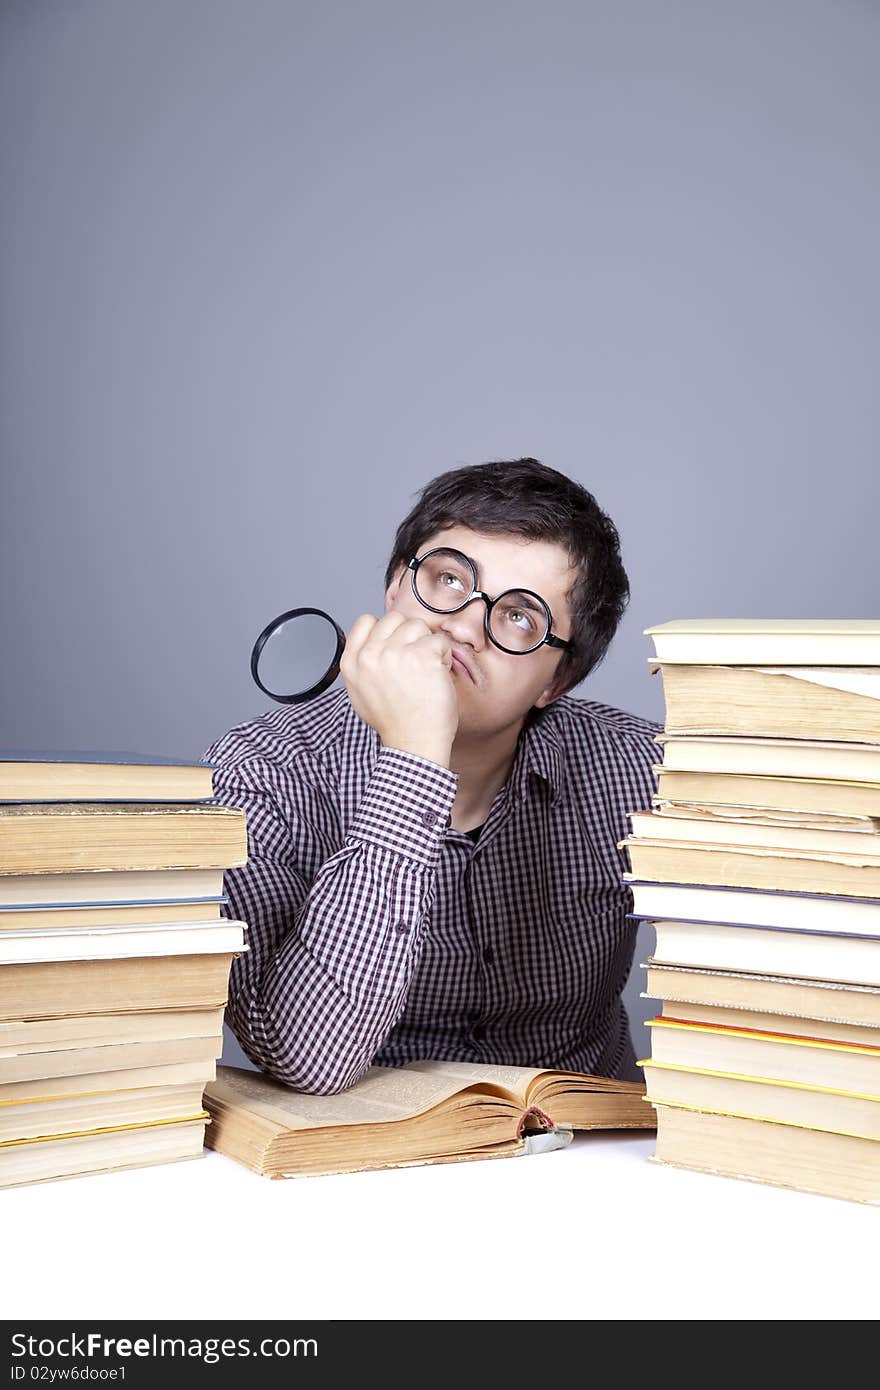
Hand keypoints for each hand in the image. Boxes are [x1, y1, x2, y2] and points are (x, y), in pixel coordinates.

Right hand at [340, 611, 457, 765]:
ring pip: (418, 625)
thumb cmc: (394, 721)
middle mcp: (370, 655)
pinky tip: (437, 675)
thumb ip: (363, 663)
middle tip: (414, 662)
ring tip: (426, 670)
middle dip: (409, 636)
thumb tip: (373, 641)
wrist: (414, 744)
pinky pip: (439, 641)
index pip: (365, 621)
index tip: (395, 646)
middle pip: (394, 619)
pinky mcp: (423, 657)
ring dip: (427, 644)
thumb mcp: (360, 692)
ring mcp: (396, 654)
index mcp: (352, 662)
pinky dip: (444, 656)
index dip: (385, 630)